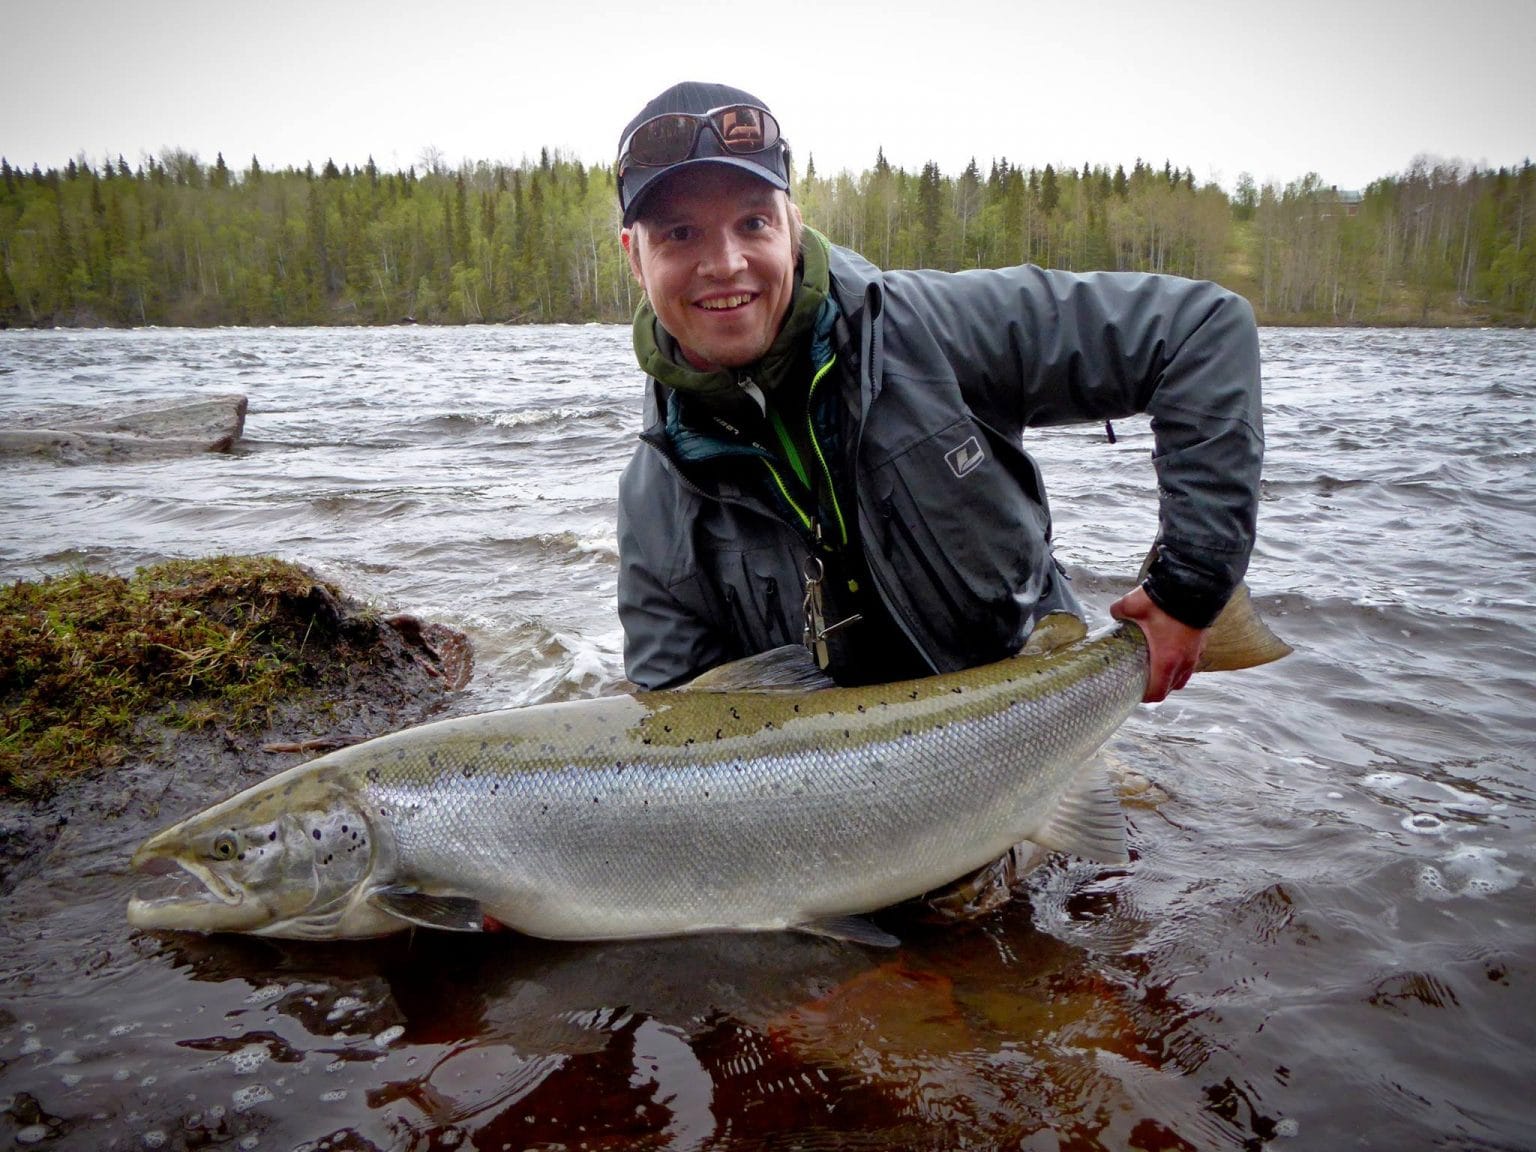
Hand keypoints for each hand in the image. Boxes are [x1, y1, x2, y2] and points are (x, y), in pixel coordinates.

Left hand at [1109, 586, 1205, 702]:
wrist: (1195, 585)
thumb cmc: (1164, 600)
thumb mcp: (1131, 605)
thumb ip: (1118, 613)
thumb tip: (1114, 615)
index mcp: (1166, 659)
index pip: (1158, 692)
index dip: (1145, 696)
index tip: (1134, 692)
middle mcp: (1184, 661)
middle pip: (1171, 687)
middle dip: (1157, 687)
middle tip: (1143, 679)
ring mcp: (1195, 653)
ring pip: (1183, 676)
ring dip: (1170, 676)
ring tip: (1156, 668)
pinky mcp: (1201, 643)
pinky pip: (1190, 662)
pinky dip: (1180, 663)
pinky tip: (1169, 651)